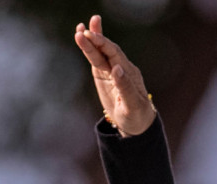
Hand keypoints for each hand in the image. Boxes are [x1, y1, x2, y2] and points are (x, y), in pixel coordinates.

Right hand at [74, 14, 155, 137]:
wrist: (137, 122)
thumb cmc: (137, 115)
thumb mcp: (132, 105)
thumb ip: (125, 87)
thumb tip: (116, 68)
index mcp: (128, 72)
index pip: (114, 53)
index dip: (102, 43)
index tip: (91, 36)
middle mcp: (120, 67)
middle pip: (106, 49)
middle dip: (95, 38)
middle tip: (82, 29)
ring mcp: (111, 71)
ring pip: (99, 53)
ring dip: (90, 41)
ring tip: (79, 28)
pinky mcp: (104, 75)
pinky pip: (96, 60)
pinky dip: (89, 50)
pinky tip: (83, 39)